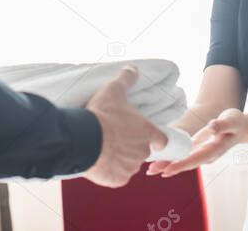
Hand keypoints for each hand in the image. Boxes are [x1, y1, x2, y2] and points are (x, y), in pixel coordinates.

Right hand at [84, 65, 168, 187]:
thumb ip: (126, 78)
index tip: (150, 137)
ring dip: (120, 160)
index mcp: (146, 132)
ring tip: (104, 149)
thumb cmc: (103, 114)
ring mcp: (130, 167)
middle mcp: (142, 151)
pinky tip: (100, 162)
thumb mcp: (114, 90)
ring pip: (128, 165)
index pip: (161, 139)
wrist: (85, 139)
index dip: (157, 138)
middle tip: (115, 138)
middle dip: (131, 147)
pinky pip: (116, 177)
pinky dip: (110, 172)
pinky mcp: (118, 180)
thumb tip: (134, 67)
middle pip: (141, 151)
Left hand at [146, 108, 245, 176]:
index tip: (167, 170)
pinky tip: (159, 161)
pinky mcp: (197, 148)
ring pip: (182, 161)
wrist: (239, 127)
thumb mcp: (232, 120)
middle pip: (185, 163)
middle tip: (150, 171)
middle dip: (168, 167)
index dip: (181, 164)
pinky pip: (182, 155)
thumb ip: (222, 124)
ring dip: (166, 165)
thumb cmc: (236, 122)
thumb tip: (212, 126)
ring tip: (150, 170)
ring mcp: (201, 153)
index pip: (195, 159)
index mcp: (214, 150)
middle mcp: (206, 155)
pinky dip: (171, 158)